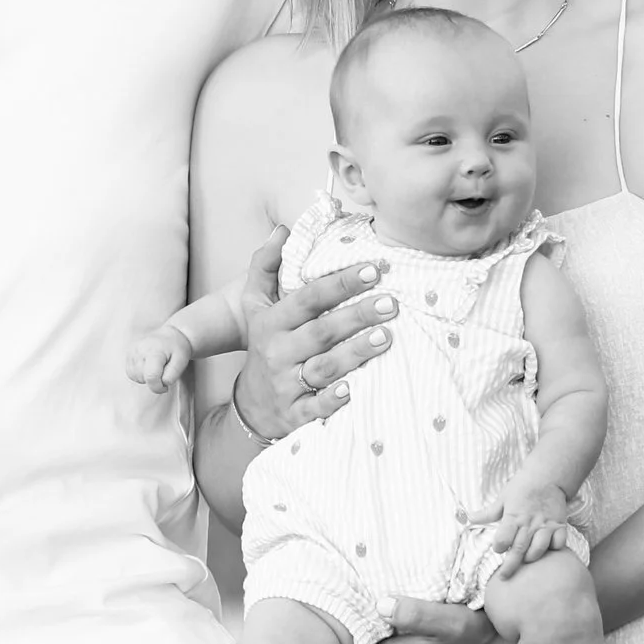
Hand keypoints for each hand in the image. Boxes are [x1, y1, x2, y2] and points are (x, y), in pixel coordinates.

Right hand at [128, 323, 192, 391]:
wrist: (169, 336)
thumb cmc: (176, 349)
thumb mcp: (181, 361)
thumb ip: (172, 375)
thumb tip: (162, 383)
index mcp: (154, 351)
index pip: (151, 377)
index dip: (158, 387)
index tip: (165, 386)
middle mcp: (140, 350)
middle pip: (142, 378)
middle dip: (154, 381)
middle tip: (163, 371)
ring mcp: (132, 351)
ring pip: (135, 377)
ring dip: (146, 378)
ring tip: (155, 367)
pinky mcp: (128, 354)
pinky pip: (130, 373)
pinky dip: (139, 374)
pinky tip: (148, 367)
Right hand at [232, 231, 395, 442]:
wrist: (252, 403)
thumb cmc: (265, 344)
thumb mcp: (256, 304)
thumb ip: (265, 265)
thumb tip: (282, 230)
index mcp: (272, 322)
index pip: (308, 298)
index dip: (340, 283)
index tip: (373, 269)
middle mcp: (278, 351)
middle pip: (321, 331)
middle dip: (357, 316)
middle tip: (392, 303)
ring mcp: (286, 384)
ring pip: (323, 367)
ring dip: (355, 353)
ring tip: (386, 337)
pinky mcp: (294, 414)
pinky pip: (314, 408)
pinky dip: (332, 400)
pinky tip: (353, 390)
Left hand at [471, 488, 583, 576]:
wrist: (547, 476)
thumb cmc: (522, 487)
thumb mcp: (502, 498)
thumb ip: (487, 513)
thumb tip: (468, 518)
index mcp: (513, 517)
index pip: (503, 538)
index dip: (499, 546)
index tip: (497, 549)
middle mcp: (529, 523)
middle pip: (519, 549)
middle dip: (510, 565)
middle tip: (504, 576)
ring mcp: (546, 525)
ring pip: (539, 548)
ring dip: (532, 557)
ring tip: (526, 560)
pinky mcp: (560, 525)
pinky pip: (558, 543)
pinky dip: (554, 549)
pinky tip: (547, 550)